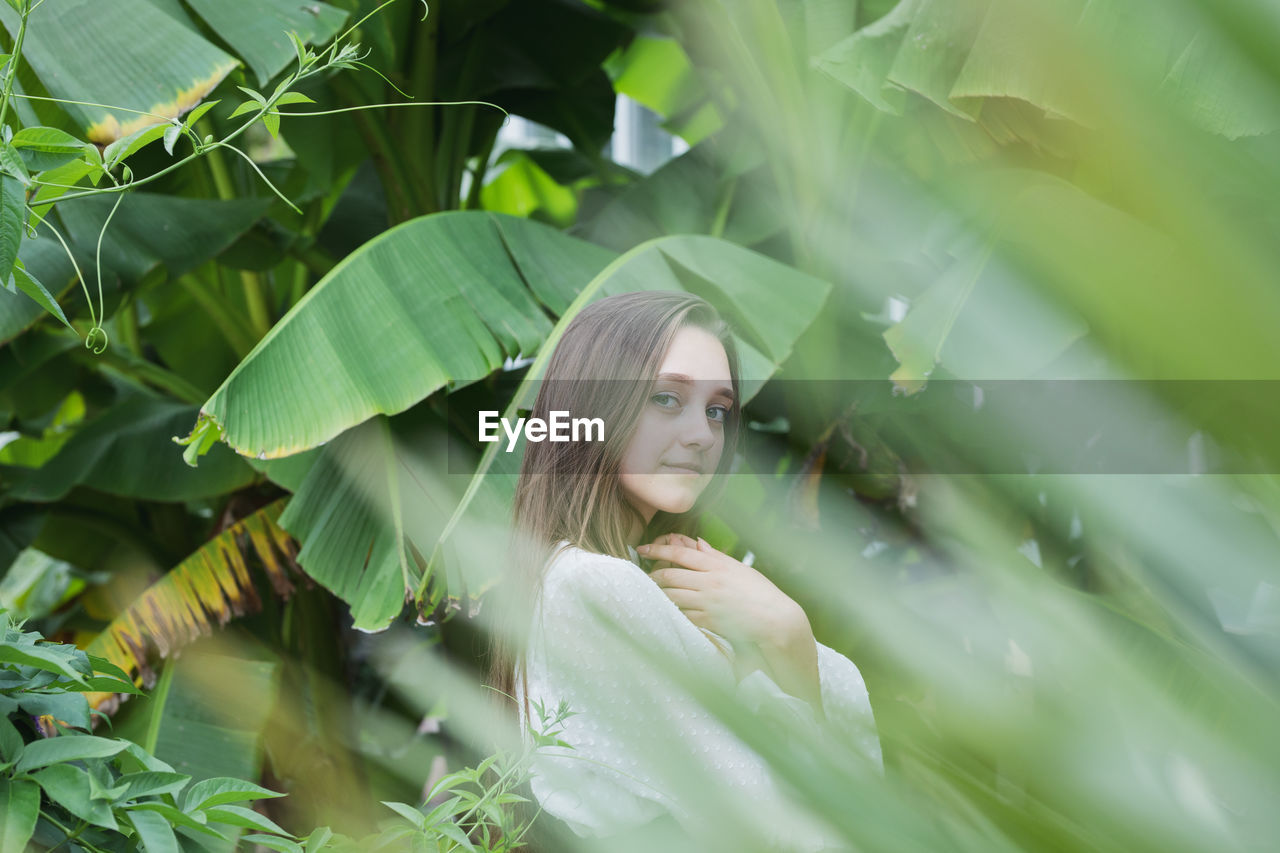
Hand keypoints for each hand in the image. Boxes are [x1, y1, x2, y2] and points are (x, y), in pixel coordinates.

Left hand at [638, 536, 823, 715]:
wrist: (774, 621)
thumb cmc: (760, 593)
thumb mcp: (739, 568)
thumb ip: (715, 556)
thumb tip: (697, 543)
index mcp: (717, 566)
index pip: (681, 553)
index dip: (658, 549)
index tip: (643, 549)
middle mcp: (709, 582)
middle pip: (670, 574)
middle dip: (653, 574)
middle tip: (644, 576)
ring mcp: (707, 603)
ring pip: (672, 595)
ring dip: (658, 593)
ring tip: (651, 593)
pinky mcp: (708, 621)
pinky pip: (682, 614)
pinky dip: (672, 611)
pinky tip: (666, 610)